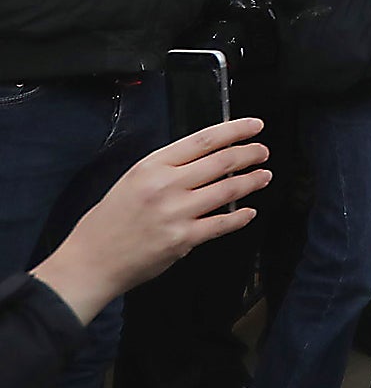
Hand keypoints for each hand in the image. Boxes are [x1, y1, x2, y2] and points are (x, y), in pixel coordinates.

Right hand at [31, 118, 267, 324]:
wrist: (90, 261)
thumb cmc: (110, 221)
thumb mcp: (133, 180)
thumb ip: (168, 168)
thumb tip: (208, 157)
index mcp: (152, 166)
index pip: (204, 140)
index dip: (235, 130)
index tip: (255, 126)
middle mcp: (166, 185)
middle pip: (222, 161)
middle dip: (250, 153)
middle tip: (262, 151)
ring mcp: (176, 212)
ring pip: (228, 190)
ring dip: (252, 181)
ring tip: (264, 176)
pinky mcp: (182, 238)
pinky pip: (222, 224)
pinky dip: (240, 217)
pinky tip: (248, 212)